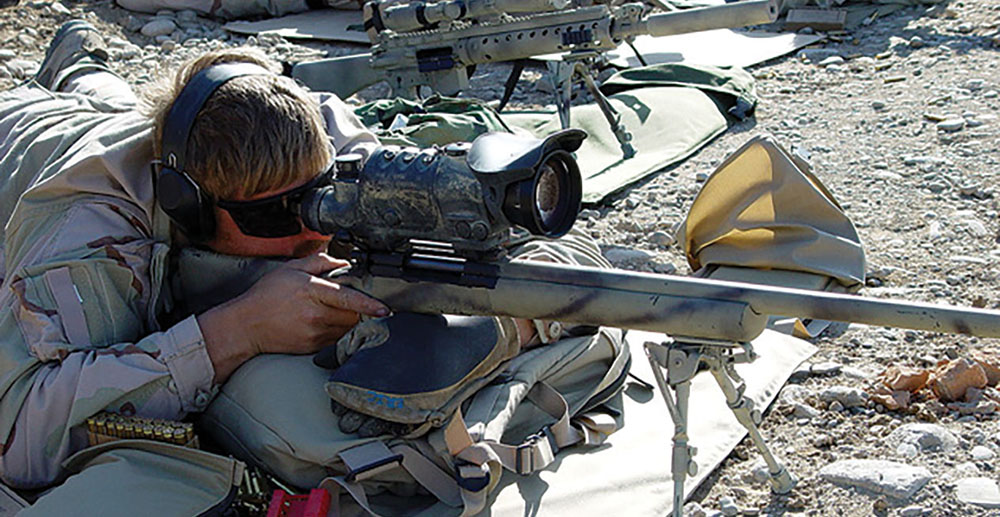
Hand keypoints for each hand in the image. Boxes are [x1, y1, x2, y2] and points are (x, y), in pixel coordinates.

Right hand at [198, 253, 388, 382]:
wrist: (245, 326)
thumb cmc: (265, 296)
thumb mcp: (290, 269)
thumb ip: (319, 262)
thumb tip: (342, 262)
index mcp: (311, 292)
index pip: (347, 298)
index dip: (368, 304)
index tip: (384, 309)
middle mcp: (315, 315)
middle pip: (353, 315)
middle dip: (359, 308)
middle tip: (352, 300)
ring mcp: (315, 333)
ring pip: (347, 327)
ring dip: (349, 320)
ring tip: (333, 311)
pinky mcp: (314, 347)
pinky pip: (337, 338)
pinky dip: (338, 330)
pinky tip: (324, 322)